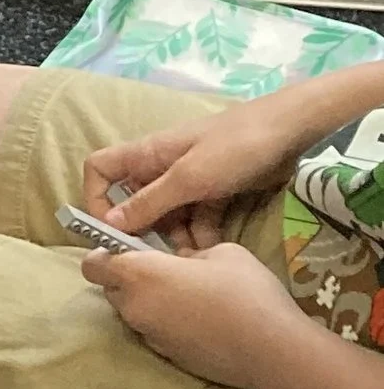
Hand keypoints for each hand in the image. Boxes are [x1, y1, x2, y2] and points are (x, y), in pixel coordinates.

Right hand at [84, 99, 307, 250]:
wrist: (292, 130)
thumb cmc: (235, 146)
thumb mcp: (189, 178)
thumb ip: (149, 202)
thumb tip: (109, 224)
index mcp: (146, 155)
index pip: (100, 171)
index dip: (96, 197)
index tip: (110, 228)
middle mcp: (161, 167)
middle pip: (134, 201)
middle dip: (142, 229)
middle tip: (155, 257)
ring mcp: (189, 179)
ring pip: (166, 214)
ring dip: (174, 237)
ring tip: (190, 258)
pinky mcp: (214, 190)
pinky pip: (196, 217)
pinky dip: (200, 232)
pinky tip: (211, 248)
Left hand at [86, 239, 307, 388]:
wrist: (271, 350)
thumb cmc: (245, 291)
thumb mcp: (221, 252)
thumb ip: (188, 253)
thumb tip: (180, 261)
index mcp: (140, 276)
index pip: (93, 265)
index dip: (104, 254)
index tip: (128, 247)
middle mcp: (134, 308)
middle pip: (112, 289)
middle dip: (128, 277)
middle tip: (163, 268)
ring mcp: (148, 336)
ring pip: (133, 311)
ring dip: (147, 300)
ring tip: (185, 293)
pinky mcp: (165, 356)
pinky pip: (153, 331)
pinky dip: (165, 321)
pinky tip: (198, 318)